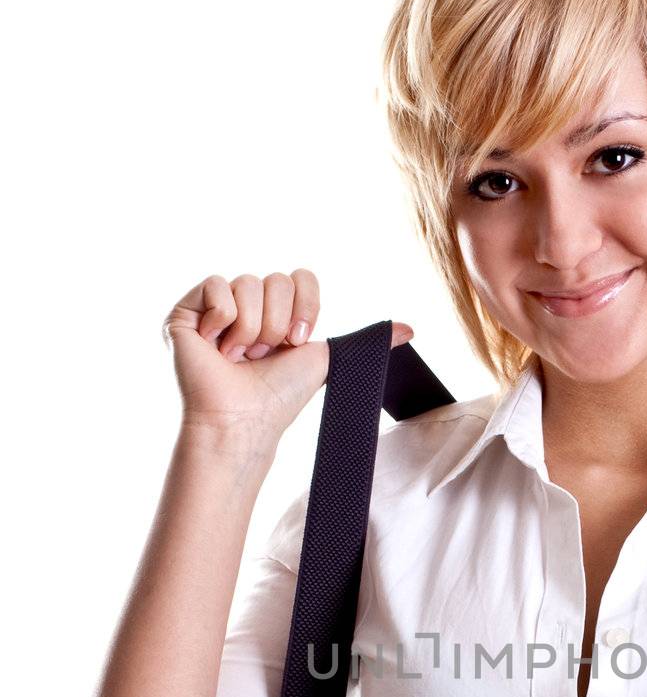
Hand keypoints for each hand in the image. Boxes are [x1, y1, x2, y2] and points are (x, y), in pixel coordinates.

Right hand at [163, 269, 413, 444]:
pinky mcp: (185, 312)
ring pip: (247, 283)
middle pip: (275, 279)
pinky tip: (217, 348)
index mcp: (277, 310)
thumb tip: (410, 329)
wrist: (246, 420)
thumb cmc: (281, 397)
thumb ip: (366, 341)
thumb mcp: (328, 359)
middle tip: (263, 355)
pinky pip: (216, 285)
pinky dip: (223, 321)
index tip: (298, 342)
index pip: (300, 276)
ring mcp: (213, 307)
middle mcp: (246, 304)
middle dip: (277, 324)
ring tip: (240, 357)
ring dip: (252, 329)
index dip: (305, 308)